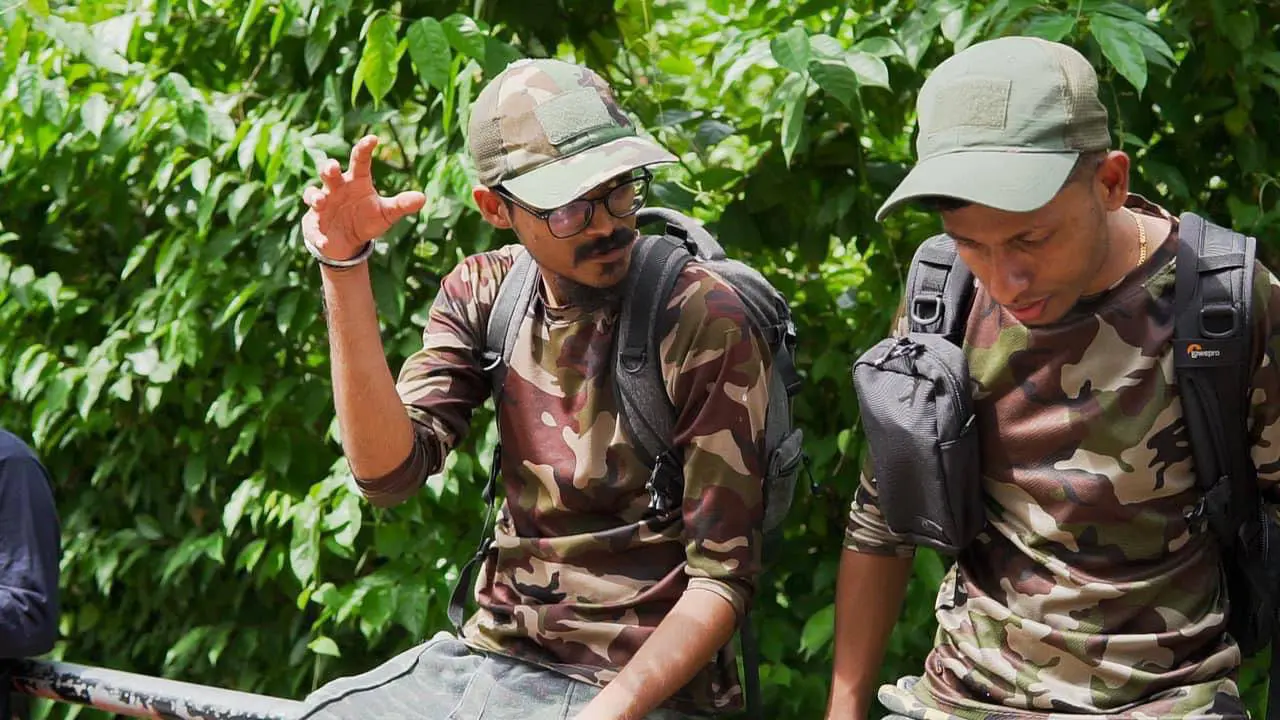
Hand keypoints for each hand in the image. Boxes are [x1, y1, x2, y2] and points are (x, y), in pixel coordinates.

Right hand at [300, 134, 425, 261]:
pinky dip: (317, 234)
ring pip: (313, 194)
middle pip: (329, 172)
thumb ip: (401, 205)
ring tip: (321, 201)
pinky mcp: (313, 223)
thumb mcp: (386, 213)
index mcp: (355, 181)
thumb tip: (422, 198)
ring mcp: (322, 204)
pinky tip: (324, 241)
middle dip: (328, 168)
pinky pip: (312, 226)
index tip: (373, 138)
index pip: (359, 161)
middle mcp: (337, 188)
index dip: (364, 149)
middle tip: (332, 168)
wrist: (348, 241)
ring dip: (315, 196)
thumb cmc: (367, 219)